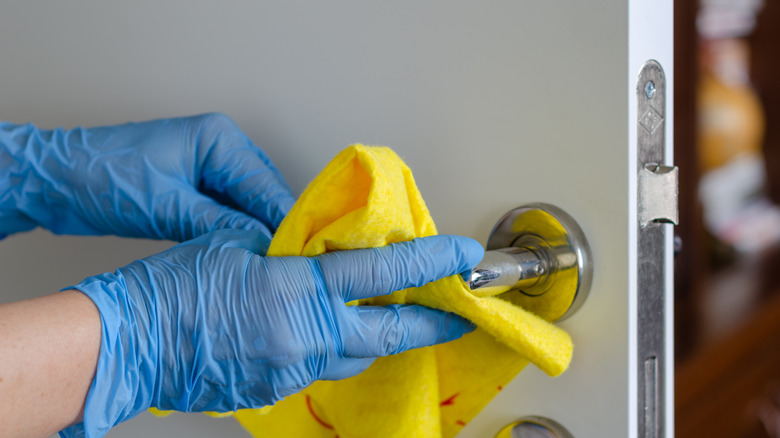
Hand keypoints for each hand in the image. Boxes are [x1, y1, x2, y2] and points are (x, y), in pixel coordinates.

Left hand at [0, 113, 293, 240]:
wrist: (58, 180)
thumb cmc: (102, 178)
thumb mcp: (166, 205)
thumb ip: (219, 222)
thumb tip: (258, 241)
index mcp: (218, 138)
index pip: (264, 183)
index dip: (282, 219)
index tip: (297, 250)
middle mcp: (220, 147)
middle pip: (262, 191)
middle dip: (272, 224)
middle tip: (285, 260)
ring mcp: (209, 166)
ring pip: (248, 203)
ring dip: (255, 229)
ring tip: (267, 259)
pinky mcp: (197, 186)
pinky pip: (229, 209)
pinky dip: (235, 229)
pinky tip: (242, 250)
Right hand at [63, 230, 482, 436]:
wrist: (126, 343)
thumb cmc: (169, 289)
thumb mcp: (236, 246)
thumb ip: (287, 252)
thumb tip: (314, 255)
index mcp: (298, 291)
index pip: (383, 274)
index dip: (431, 263)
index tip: (464, 257)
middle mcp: (304, 338)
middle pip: (388, 335)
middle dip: (429, 324)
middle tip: (454, 313)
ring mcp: (290, 372)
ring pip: (353, 357)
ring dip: (370, 338)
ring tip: (379, 318)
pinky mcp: (272, 392)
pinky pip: (316, 372)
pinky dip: (327, 351)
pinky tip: (313, 334)